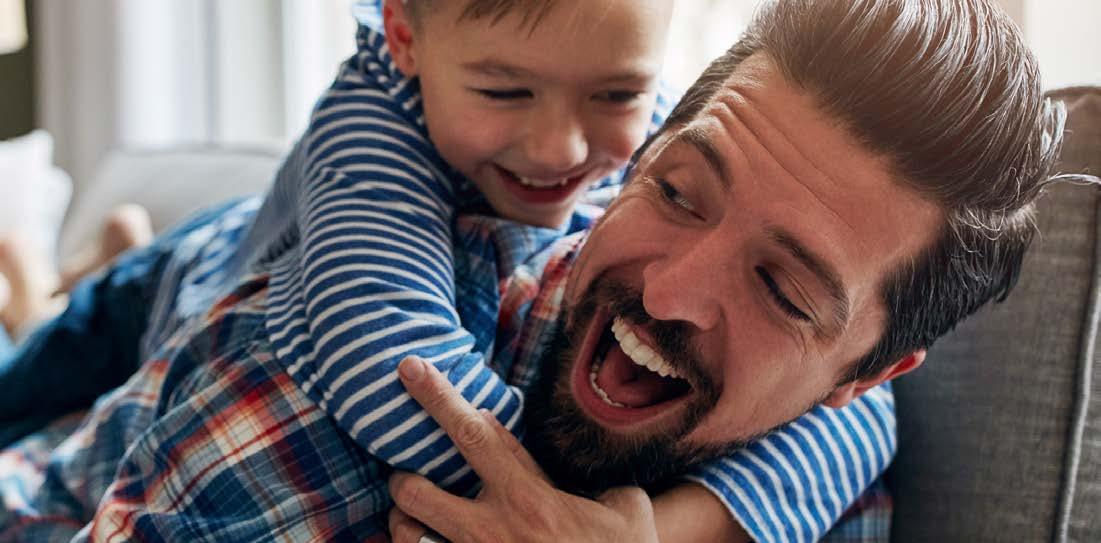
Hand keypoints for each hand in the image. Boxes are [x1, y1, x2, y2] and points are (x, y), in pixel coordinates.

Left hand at [387, 356, 659, 542]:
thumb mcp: (624, 508)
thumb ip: (590, 476)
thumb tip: (551, 454)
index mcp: (529, 498)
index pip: (472, 434)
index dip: (437, 397)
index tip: (410, 367)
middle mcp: (492, 530)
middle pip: (415, 490)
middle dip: (401, 477)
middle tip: (410, 474)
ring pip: (407, 534)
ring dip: (404, 521)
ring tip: (414, 515)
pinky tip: (431, 539)